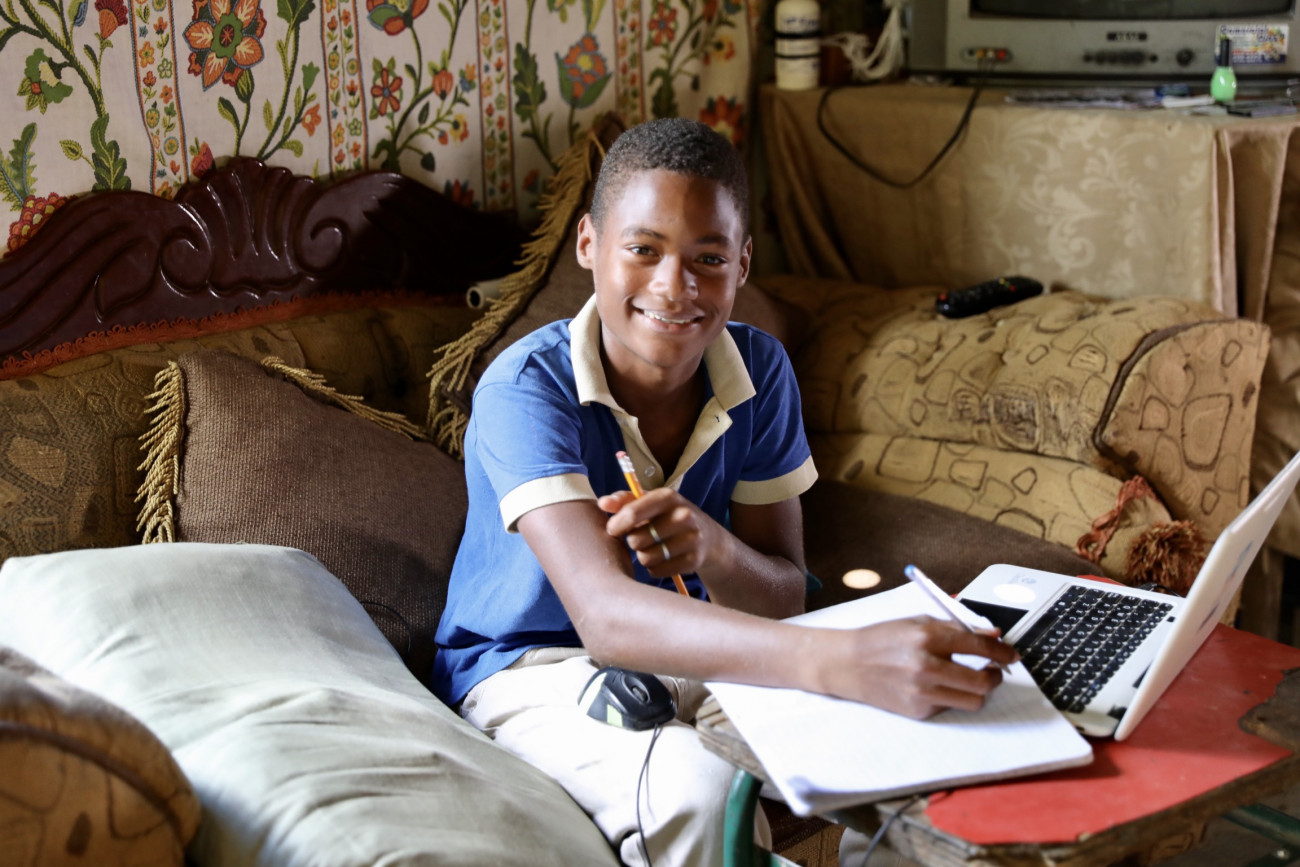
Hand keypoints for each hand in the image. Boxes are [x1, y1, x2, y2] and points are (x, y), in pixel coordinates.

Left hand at [598, 487, 725, 579]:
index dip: (617, 524)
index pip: (633, 512)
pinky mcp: (693, 561)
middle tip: (641, 538)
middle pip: (636, 539)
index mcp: (668, 497)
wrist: (707, 537)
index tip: (612, 529)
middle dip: (633, 541)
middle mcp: (683, 515)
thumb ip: (624, 501)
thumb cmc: (668, 517)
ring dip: (643, 556)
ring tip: (652, 548)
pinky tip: (662, 559)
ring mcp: (691, 539)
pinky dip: (654, 568)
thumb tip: (602, 503)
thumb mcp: (650, 503)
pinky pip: (657, 571)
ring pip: (646, 558)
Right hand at [817, 616, 1018, 718]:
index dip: (1002, 651)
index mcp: (926, 636)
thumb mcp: (918, 622)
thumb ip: (957, 628)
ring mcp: (921, 692)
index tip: (1012, 654)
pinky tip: (938, 685)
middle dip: (996, 675)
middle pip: (983, 681)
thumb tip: (993, 636)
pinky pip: (951, 707)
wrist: (848, 664)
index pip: (979, 647)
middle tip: (995, 670)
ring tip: (971, 679)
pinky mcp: (917, 711)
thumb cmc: (883, 638)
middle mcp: (925, 666)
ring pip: (974, 700)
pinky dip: (952, 696)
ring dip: (979, 690)